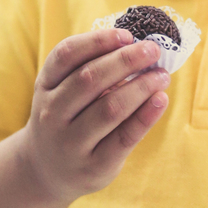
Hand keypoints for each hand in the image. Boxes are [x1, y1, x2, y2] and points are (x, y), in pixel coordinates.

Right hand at [18, 27, 168, 207]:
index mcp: (45, 86)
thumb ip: (90, 70)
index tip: (127, 34)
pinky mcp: (94, 165)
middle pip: (90, 79)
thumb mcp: (62, 92)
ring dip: (141, 87)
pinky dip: (146, 116)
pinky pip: (124, 137)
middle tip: (153, 50)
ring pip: (110, 108)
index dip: (97, 41)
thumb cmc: (66, 119)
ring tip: (162, 76)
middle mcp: (52, 113)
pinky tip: (161, 100)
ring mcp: (71, 142)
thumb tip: (138, 47)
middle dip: (126, 60)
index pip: (66, 55)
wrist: (47, 172)